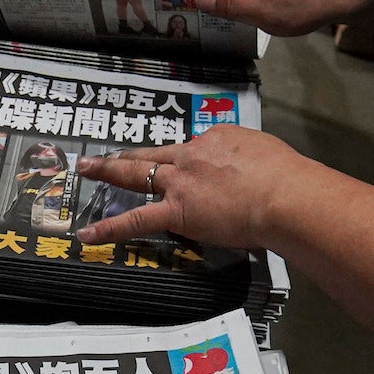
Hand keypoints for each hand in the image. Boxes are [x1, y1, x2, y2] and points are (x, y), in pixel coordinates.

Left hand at [75, 126, 315, 250]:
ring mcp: (180, 181)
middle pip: (153, 153)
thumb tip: (250, 170)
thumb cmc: (287, 176)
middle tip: (105, 154)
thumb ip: (249, 159)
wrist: (284, 194)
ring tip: (86, 170)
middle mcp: (192, 155)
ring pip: (137, 174)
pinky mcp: (176, 210)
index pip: (194, 148)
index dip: (190, 160)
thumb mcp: (267, 153)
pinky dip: (109, 228)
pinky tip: (87, 234)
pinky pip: (136, 219)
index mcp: (217, 139)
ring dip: (108, 171)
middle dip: (127, 154)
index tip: (192, 169)